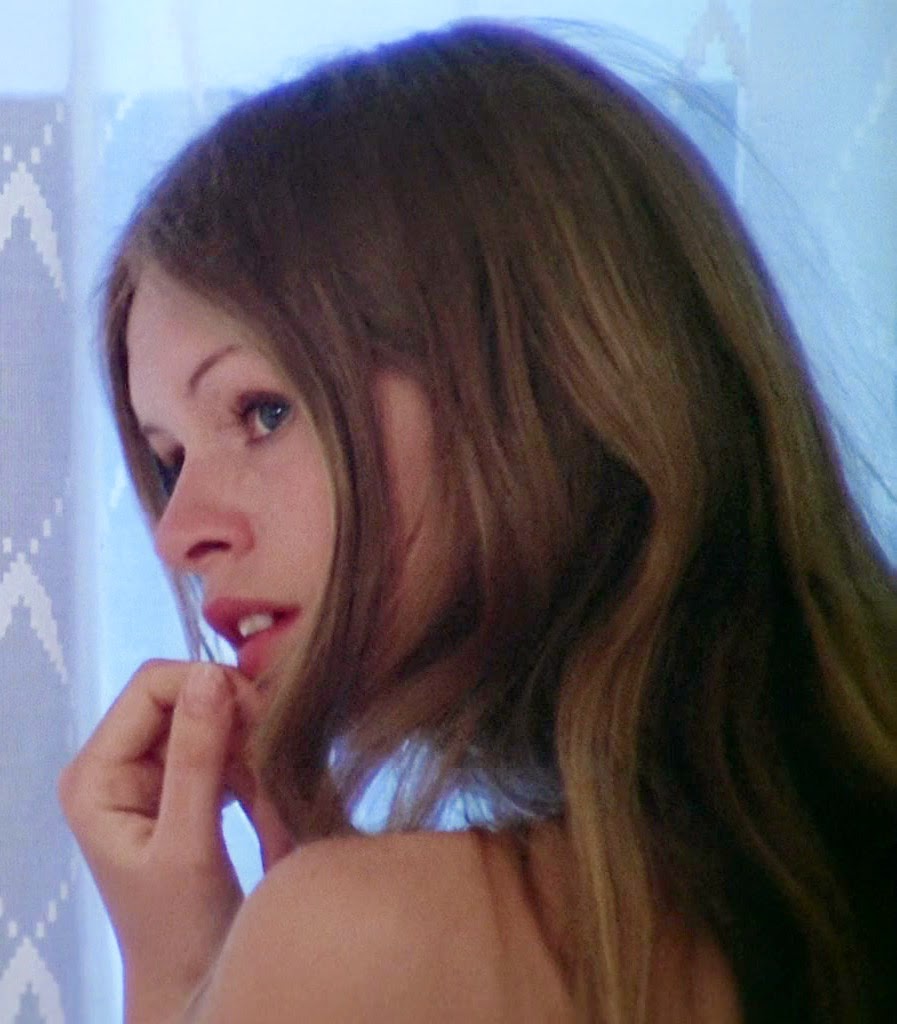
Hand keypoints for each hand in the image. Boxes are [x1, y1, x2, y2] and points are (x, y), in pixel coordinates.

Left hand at [58, 660, 292, 1023]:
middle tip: (271, 747)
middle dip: (230, 715)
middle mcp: (113, 766)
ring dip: (244, 741)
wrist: (191, 983)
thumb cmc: (180, 929)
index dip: (206, 686)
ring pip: (206, 718)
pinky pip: (218, 746)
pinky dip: (246, 760)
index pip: (150, 688)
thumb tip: (211, 674)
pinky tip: (262, 791)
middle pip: (179, 696)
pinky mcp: (176, 788)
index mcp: (94, 776)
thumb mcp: (188, 844)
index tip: (258, 715)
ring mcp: (145, 776)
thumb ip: (197, 759)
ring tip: (268, 779)